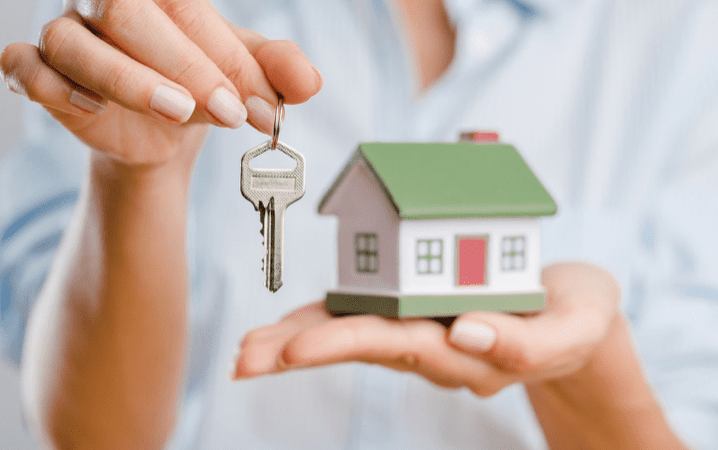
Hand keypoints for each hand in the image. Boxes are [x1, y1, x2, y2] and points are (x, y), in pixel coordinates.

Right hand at [0, 0, 321, 168]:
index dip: (227, 59)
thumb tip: (311, 81)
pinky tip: (90, 105)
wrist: (163, 129)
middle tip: (232, 113)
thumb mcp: (242, 78)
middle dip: (188, 68)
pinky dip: (56, 86)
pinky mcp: (38, 70)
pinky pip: (27, 68)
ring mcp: (67, 32)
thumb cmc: (199, 86)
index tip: (264, 107)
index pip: (188, 9)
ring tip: (179, 111)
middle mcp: (107, 2)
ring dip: (131, 82)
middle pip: (130, 14)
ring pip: (78, 44)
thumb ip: (277, 73)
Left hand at [231, 263, 619, 396]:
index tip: (293, 352)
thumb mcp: (575, 328)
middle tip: (243, 360)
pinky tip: (288, 330)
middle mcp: (436, 346)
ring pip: (354, 336)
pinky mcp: (419, 313)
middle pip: (361, 347)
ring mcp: (424, 333)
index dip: (345, 343)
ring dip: (298, 341)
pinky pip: (367, 317)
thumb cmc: (578, 317)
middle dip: (300, 352)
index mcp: (468, 349)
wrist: (576, 315)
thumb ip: (529, 343)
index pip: (399, 346)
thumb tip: (469, 332)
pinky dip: (325, 321)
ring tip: (245, 352)